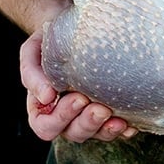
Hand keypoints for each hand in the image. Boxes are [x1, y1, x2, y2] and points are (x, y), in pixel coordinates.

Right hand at [20, 30, 136, 142]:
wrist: (73, 29)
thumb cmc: (49, 41)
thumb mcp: (33, 51)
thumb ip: (32, 73)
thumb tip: (46, 97)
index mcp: (42, 107)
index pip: (46, 127)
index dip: (61, 118)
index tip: (78, 98)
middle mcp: (65, 116)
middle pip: (73, 133)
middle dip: (88, 123)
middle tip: (101, 108)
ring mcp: (87, 117)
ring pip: (96, 134)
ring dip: (107, 130)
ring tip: (118, 120)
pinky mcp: (107, 114)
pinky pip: (116, 129)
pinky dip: (123, 130)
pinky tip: (131, 125)